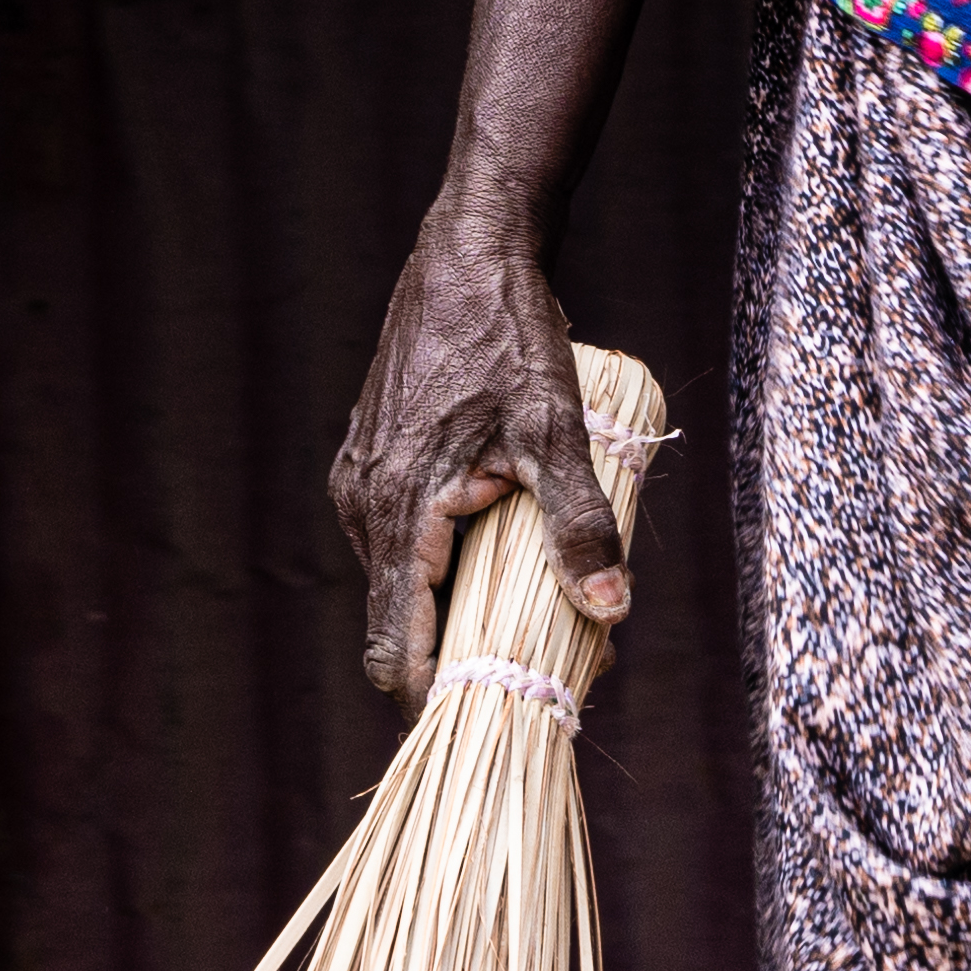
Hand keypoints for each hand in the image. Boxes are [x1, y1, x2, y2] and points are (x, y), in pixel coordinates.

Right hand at [329, 195, 628, 703]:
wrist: (468, 254)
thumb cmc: (510, 337)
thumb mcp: (557, 433)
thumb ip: (581, 528)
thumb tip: (611, 614)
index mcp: (398, 511)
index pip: (394, 646)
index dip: (436, 695)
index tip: (493, 716)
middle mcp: (362, 506)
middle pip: (397, 622)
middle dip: (461, 654)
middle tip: (546, 663)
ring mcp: (360, 482)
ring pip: (398, 580)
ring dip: (455, 605)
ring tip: (534, 604)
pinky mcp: (370, 460)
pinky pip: (398, 539)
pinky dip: (443, 561)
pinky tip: (500, 544)